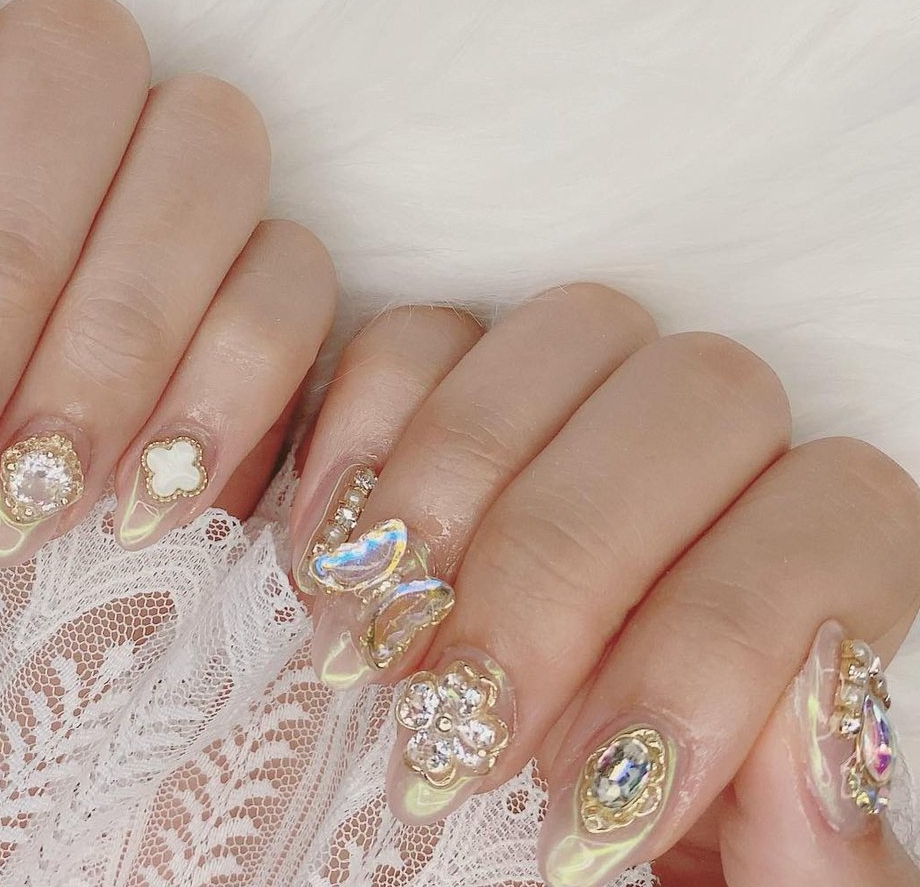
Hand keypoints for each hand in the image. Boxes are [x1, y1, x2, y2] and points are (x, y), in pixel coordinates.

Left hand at [0, 0, 334, 561]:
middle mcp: (33, 152)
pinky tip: (148, 502)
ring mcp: (160, 229)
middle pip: (80, 54)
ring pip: (213, 140)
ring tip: (35, 493)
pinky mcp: (254, 335)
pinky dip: (232, 383)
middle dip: (0, 257)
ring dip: (121, 321)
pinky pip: (299, 278)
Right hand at [289, 288, 919, 885]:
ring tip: (380, 649)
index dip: (721, 637)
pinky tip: (327, 561)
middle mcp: (700, 480)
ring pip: (575, 329)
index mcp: (801, 601)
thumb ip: (824, 865)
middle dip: (567, 566)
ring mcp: (563, 422)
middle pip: (704, 396)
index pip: (836, 510)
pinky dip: (364, 433)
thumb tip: (823, 701)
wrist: (415, 862)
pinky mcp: (427, 405)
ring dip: (463, 487)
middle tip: (465, 723)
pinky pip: (414, 335)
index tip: (597, 798)